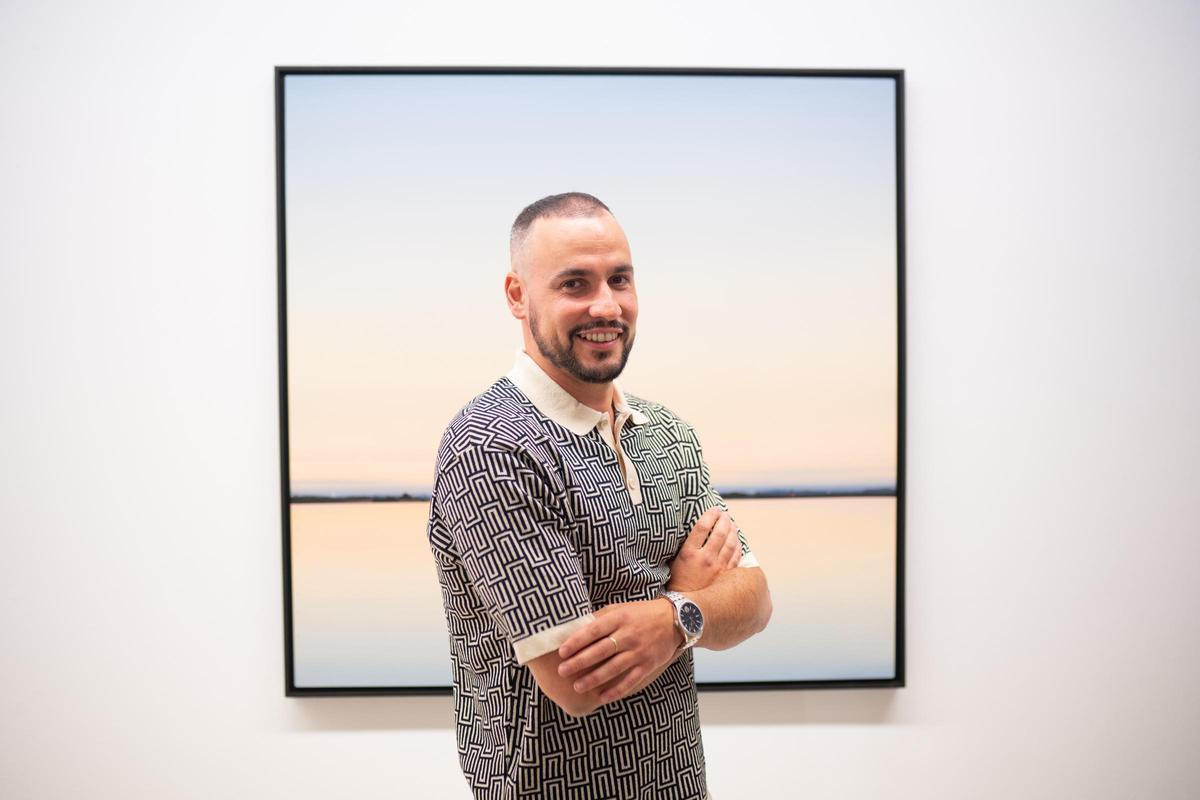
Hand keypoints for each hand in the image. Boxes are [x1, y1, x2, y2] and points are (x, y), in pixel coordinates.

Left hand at [556, 599, 678, 703]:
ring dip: (594, 679)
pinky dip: (617, 690)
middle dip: (580, 662)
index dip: (577, 641)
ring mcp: (639, 651)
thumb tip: (575, 629)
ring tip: (577, 686)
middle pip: (601, 651)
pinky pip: (631, 680)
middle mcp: (629, 635)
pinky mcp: (648, 664)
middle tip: (562, 671)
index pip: (594, 630)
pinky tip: (603, 697)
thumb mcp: (620, 609)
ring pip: (614, 668)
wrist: (674, 619)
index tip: (561, 652)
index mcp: (619, 618)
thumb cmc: (641, 613)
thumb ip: (600, 618)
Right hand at [666, 506, 742, 591]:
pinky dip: (738, 545)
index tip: (714, 509)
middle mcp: (705, 558)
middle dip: (724, 520)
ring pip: (730, 543)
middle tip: (725, 514)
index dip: (710, 515)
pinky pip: (735, 556)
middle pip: (719, 532)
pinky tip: (737, 540)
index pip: (702, 527)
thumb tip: (698, 531)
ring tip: (732, 524)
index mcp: (689, 553)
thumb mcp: (675, 561)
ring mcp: (717, 567)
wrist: (685, 606)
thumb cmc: (677, 583)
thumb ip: (687, 546)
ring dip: (733, 530)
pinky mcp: (725, 575)